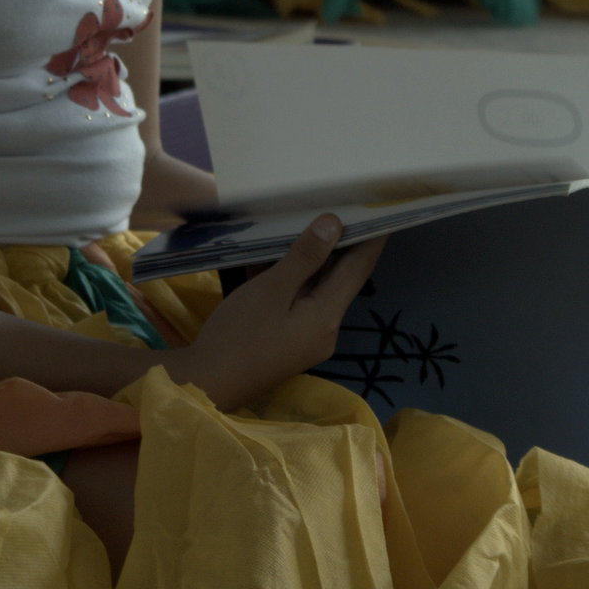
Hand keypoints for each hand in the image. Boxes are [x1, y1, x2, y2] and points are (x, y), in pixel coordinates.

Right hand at [165, 215, 386, 410]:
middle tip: (345, 204)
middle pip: (340, 277)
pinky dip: (292, 276)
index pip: (360, 268)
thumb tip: (334, 224)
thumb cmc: (238, 335)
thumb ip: (304, 257)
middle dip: (344, 242)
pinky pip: (298, 298)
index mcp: (327, 316)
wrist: (207, 384)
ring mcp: (306, 335)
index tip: (381, 207)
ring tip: (313, 219)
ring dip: (315, 257)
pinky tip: (277, 253)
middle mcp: (325, 328)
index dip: (372, 237)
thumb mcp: (271, 290)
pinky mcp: (287, 337)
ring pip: (317, 287)